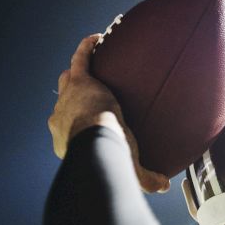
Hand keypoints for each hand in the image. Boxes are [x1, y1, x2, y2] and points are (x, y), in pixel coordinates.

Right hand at [47, 34, 170, 193]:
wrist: (97, 140)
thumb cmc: (108, 156)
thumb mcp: (126, 166)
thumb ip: (145, 177)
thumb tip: (163, 186)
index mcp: (68, 138)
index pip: (70, 126)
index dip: (77, 122)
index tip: (93, 120)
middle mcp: (62, 117)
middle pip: (65, 100)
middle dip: (71, 95)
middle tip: (89, 89)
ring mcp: (68, 97)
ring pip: (67, 79)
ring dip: (76, 69)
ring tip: (91, 59)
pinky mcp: (79, 81)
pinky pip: (80, 58)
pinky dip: (87, 48)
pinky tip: (99, 38)